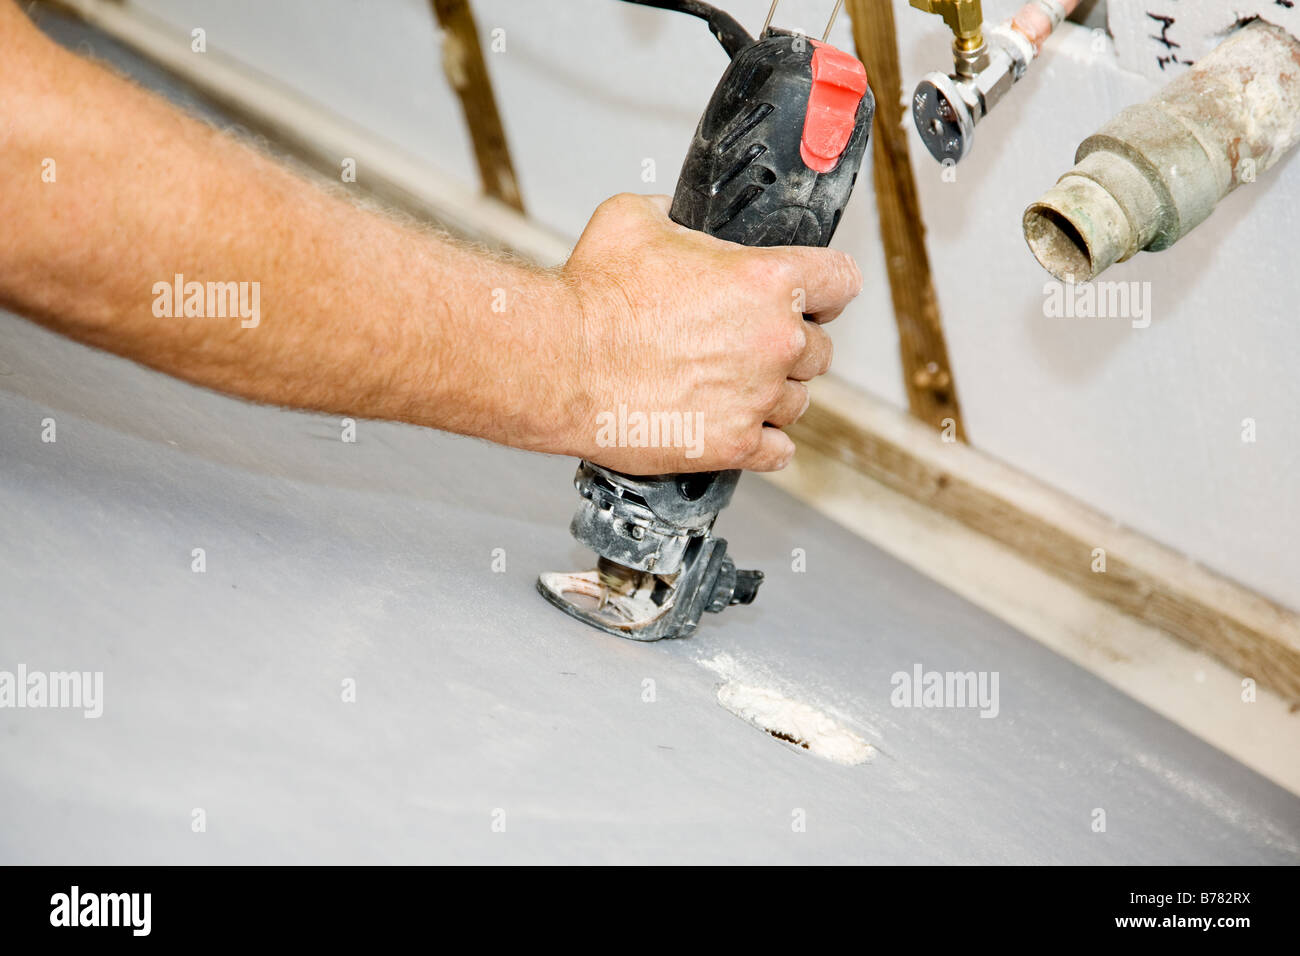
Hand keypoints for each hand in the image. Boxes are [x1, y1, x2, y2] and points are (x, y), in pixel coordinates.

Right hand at [557, 193, 861, 474]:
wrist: (558, 364)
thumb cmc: (592, 297)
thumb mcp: (634, 220)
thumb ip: (676, 216)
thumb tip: (678, 217)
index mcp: (765, 280)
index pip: (842, 281)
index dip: (827, 286)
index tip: (818, 296)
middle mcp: (773, 341)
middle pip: (819, 349)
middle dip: (789, 345)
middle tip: (748, 344)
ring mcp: (756, 398)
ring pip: (798, 402)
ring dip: (772, 394)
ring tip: (731, 386)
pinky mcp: (733, 445)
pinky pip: (778, 451)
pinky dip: (762, 441)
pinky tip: (737, 425)